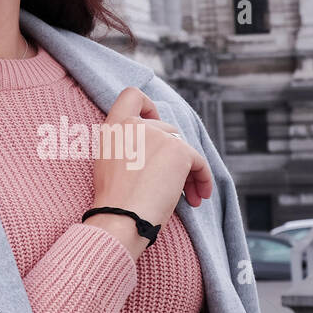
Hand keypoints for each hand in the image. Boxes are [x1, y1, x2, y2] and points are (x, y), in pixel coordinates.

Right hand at [83, 86, 212, 260]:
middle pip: (167, 129)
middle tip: (175, 182)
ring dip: (188, 172)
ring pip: (184, 149)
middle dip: (174, 155)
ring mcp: (158, 135)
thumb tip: (152, 151)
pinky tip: (199, 197)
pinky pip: (199, 162)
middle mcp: (135, 124)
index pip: (132, 95)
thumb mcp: (108, 162)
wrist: (120, 216)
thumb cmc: (113, 200)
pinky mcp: (179, 151)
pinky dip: (203, 179)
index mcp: (114, 127)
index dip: (148, 107)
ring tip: (189, 196)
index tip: (153, 125)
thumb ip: (125, 145)